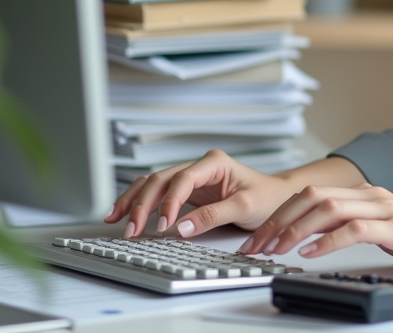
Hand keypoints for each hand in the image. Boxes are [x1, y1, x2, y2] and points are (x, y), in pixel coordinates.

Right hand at [105, 149, 294, 238]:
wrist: (276, 197)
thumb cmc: (266, 197)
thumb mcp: (245, 207)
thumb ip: (214, 216)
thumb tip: (182, 228)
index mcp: (214, 162)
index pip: (182, 178)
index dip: (169, 202)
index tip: (162, 225)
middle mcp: (199, 166)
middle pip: (161, 179)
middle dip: (143, 204)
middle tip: (132, 230)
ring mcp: (191, 177)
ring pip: (153, 183)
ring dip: (134, 201)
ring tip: (116, 219)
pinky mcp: (187, 191)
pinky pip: (157, 193)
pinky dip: (140, 202)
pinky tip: (124, 213)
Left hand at [238, 183, 392, 277]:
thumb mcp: (383, 230)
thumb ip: (353, 227)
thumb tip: (315, 238)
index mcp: (365, 195)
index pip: (311, 195)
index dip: (279, 214)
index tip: (259, 238)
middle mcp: (372, 196)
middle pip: (312, 197)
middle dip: (278, 220)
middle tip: (257, 245)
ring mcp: (386, 209)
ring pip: (329, 208)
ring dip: (296, 229)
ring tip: (277, 249)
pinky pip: (356, 229)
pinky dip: (329, 240)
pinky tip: (311, 254)